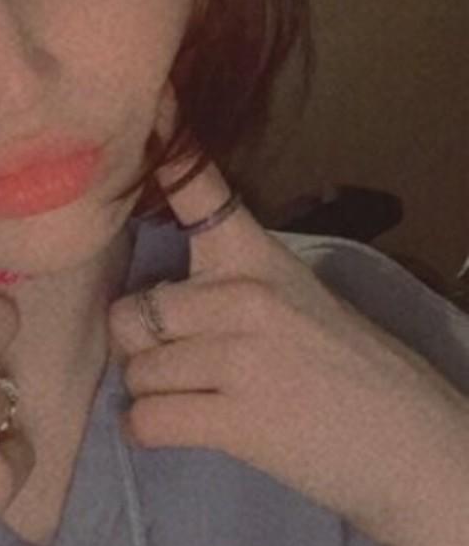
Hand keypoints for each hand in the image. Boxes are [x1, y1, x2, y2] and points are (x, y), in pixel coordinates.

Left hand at [107, 86, 468, 545]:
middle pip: (131, 310)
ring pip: (134, 369)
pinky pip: (144, 419)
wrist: (414, 449)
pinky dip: (151, 434)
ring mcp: (242, 355)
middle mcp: (246, 295)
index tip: (149, 97)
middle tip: (187, 367)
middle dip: (142, 347)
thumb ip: (229, 286)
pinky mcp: (237, 418)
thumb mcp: (299, 301)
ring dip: (152, 395)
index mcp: (259, 258)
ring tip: (205, 401)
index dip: (170, 145)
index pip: (203, 189)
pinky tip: (190, 431)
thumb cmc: (352, 377)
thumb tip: (155, 301)